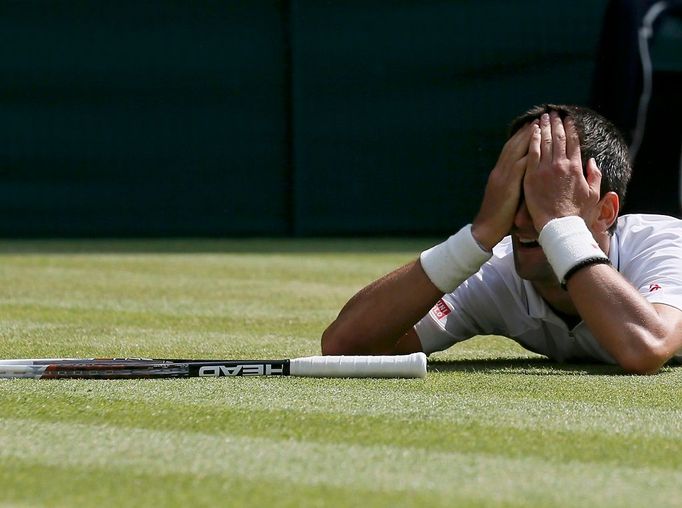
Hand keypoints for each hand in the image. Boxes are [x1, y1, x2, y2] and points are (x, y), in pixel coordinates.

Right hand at [472, 121, 535, 250]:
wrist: (486, 228)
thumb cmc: (499, 217)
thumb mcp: (506, 196)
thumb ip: (515, 184)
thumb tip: (528, 176)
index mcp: (499, 173)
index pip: (511, 149)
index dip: (522, 136)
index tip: (534, 125)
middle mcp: (500, 171)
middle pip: (514, 145)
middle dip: (528, 131)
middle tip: (541, 117)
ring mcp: (502, 177)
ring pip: (516, 151)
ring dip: (529, 137)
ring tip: (542, 124)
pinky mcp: (507, 185)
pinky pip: (519, 165)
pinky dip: (529, 153)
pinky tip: (539, 146)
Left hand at [523, 112, 601, 230]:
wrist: (559, 225)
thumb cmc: (577, 213)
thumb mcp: (593, 194)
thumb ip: (595, 176)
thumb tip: (593, 162)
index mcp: (577, 167)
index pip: (574, 142)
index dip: (571, 129)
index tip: (568, 120)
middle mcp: (561, 164)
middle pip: (558, 138)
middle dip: (556, 123)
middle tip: (553, 113)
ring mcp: (545, 169)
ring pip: (545, 142)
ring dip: (544, 127)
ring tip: (543, 117)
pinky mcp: (532, 175)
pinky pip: (531, 153)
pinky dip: (532, 140)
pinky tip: (532, 131)